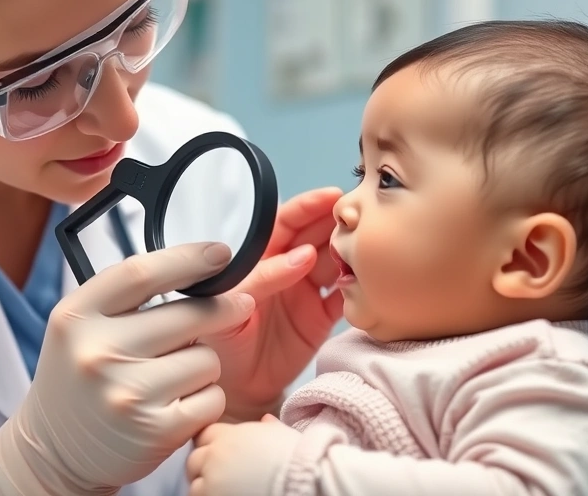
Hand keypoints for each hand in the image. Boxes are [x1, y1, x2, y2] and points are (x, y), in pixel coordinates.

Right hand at [0, 242, 253, 495]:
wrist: (55, 452)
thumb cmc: (79, 379)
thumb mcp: (81, 326)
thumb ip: (128, 295)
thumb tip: (202, 266)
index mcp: (75, 317)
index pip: (142, 272)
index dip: (189, 258)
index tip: (220, 253)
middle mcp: (98, 353)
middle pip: (190, 314)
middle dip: (221, 309)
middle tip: (237, 307)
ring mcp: (127, 394)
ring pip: (207, 358)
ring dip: (203, 364)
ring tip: (173, 376)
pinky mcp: (155, 430)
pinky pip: (212, 397)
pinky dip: (206, 399)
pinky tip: (178, 404)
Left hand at [186, 414, 300, 495]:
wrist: (301, 482)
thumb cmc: (297, 461)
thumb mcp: (284, 437)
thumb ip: (269, 428)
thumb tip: (266, 421)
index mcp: (231, 436)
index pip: (204, 435)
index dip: (213, 446)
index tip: (221, 457)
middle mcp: (215, 455)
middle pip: (195, 460)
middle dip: (205, 467)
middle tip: (222, 478)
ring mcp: (210, 480)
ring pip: (195, 484)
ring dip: (205, 487)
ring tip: (225, 490)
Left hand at [203, 187, 344, 421]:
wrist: (232, 389)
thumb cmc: (219, 343)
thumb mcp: (228, 304)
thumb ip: (260, 278)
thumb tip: (301, 257)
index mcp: (259, 258)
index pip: (285, 223)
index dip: (308, 207)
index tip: (330, 197)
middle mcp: (286, 269)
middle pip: (316, 235)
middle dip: (337, 222)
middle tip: (359, 216)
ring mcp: (306, 292)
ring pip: (336, 261)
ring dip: (351, 252)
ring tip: (367, 246)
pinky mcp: (322, 318)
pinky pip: (347, 297)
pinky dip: (359, 288)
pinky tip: (368, 281)